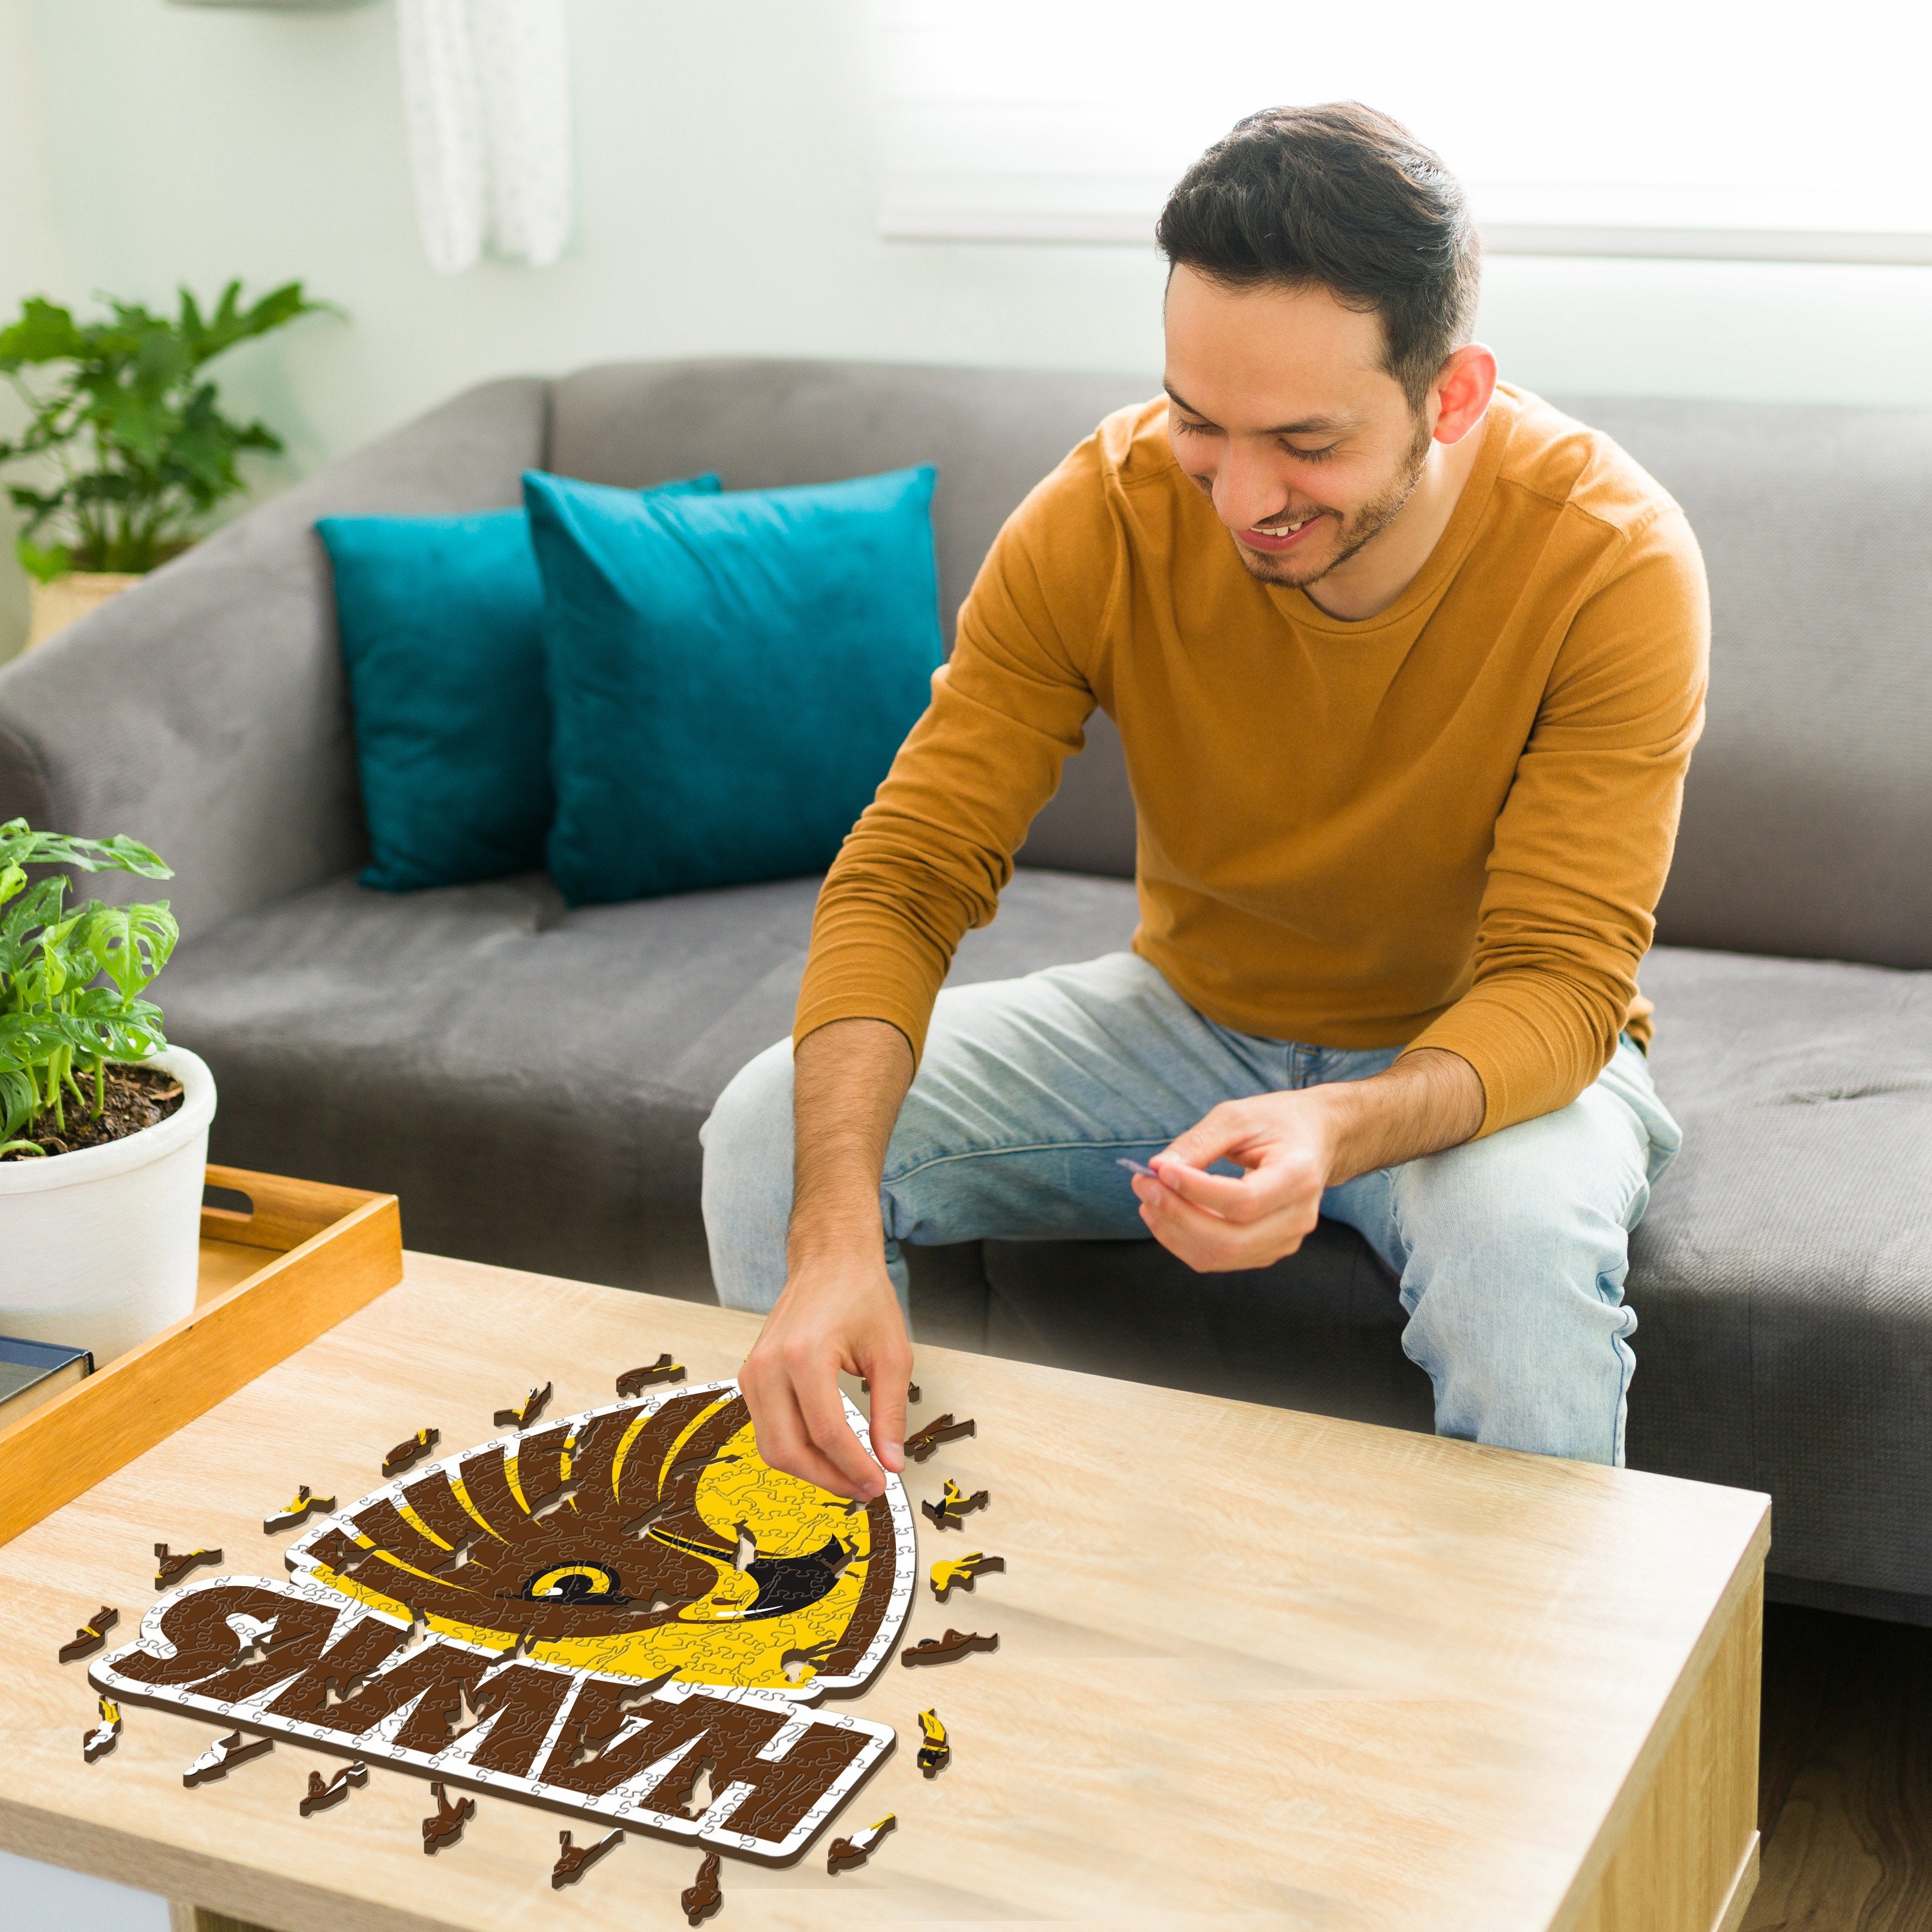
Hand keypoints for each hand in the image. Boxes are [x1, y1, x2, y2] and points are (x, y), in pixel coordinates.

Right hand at [739, 1015, 917, 1501]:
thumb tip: (890, 1463)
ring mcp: (753, 1372)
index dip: (855, 1467)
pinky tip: (829, 1453)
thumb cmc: (862, 1296)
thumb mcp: (893, 1353)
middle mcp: (769, 1365)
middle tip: (867, 1489)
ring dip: (812, 1471)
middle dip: (830, 1479)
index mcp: (805, 1355)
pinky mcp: (750, 1377)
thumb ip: (891, 1413)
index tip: (882, 1484)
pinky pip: (767, 1430)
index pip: (827, 1433)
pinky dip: (796, 1450)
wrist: (829, 1259)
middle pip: (789, 1450)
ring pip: (772, 1448)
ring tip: (851, 1476)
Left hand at [1129, 1049, 1486, 1271]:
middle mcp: (1299, 1217)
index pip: (1244, 1201)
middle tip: (1143, 1184)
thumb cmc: (1276, 1122)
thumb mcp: (1238, 1116)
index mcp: (1299, 1176)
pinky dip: (1184, 1242)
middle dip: (1177, 1215)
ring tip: (1148, 1199)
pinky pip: (1219, 1259)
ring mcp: (1285, 1240)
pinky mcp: (1268, 1250)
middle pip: (1231, 1239)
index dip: (1196, 1191)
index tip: (1160, 1170)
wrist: (1314, 1138)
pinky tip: (1164, 1215)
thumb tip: (1157, 1169)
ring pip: (1221, 1255)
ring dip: (1175, 1232)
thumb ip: (1198, 1143)